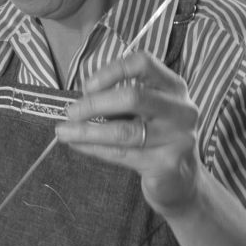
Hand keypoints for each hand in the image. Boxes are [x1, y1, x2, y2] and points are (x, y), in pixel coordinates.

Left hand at [55, 51, 201, 217]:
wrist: (181, 180)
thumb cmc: (154, 138)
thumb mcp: (142, 113)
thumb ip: (118, 102)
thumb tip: (79, 101)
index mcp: (174, 88)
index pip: (143, 64)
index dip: (112, 71)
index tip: (87, 85)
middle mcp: (181, 110)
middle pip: (133, 97)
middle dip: (95, 104)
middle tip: (70, 112)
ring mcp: (178, 138)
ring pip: (124, 131)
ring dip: (87, 131)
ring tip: (63, 132)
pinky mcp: (167, 165)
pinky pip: (122, 154)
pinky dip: (94, 149)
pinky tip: (78, 145)